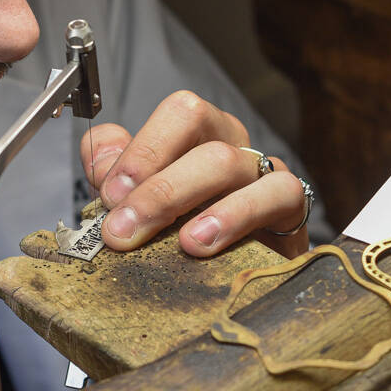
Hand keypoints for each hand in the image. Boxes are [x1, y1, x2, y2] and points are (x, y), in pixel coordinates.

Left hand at [80, 90, 310, 258]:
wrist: (246, 277)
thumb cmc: (191, 233)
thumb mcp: (143, 202)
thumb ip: (114, 174)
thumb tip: (100, 158)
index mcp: (196, 133)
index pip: (173, 113)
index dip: (140, 150)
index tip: (110, 196)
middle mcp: (229, 141)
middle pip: (194, 123)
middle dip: (151, 179)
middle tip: (122, 229)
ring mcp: (262, 169)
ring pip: (226, 161)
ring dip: (184, 198)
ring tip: (164, 239)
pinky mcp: (291, 206)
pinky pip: (277, 193)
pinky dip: (236, 216)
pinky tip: (204, 243)